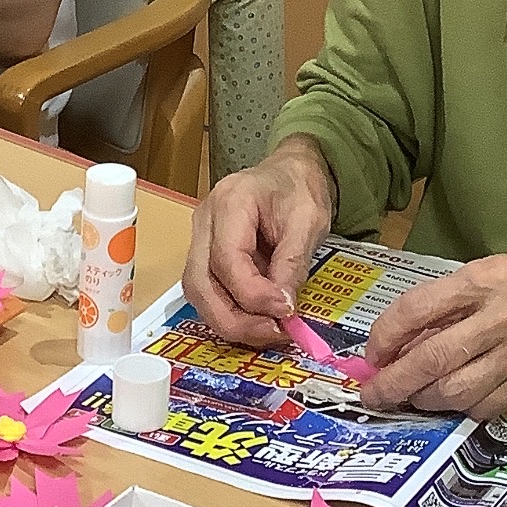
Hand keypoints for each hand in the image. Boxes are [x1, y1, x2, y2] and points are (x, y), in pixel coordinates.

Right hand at [185, 138, 335, 347]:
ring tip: (269, 331)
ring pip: (198, 294)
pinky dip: (231, 313)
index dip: (253, 293)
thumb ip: (292, 262)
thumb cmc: (298, 189)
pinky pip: (209, 292)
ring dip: (230, 322)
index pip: (226, 259)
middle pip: (200, 283)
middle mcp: (204, 222)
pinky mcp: (206, 256)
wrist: (290, 174)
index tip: (286, 311)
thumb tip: (282, 307)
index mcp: (229, 202)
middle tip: (273, 333)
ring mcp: (199, 239)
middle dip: (234, 319)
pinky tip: (259, 321)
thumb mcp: (309, 220)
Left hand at [359, 246, 506, 418]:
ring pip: (456, 392)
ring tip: (409, 396)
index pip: (420, 308)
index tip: (373, 350)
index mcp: (491, 278)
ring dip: (423, 399)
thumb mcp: (501, 265)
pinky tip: (450, 400)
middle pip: (433, 359)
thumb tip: (409, 335)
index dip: (386, 334)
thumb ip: (457, 297)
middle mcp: (504, 319)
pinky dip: (459, 407)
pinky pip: (485, 406)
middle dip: (394, 381)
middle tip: (372, 392)